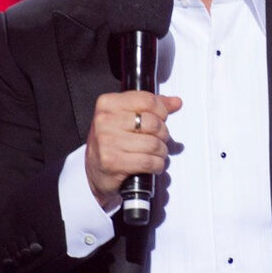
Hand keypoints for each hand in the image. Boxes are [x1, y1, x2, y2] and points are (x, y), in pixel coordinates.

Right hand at [85, 91, 181, 209]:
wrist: (96, 172)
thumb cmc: (112, 142)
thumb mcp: (126, 117)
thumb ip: (151, 107)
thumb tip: (175, 102)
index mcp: (108, 104)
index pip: (147, 100)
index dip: (162, 111)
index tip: (162, 118)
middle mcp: (105, 121)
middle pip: (153, 123)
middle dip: (163, 134)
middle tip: (160, 139)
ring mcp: (107, 142)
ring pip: (153, 144)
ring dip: (161, 152)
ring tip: (157, 153)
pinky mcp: (112, 162)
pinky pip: (148, 162)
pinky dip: (157, 165)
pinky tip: (153, 165)